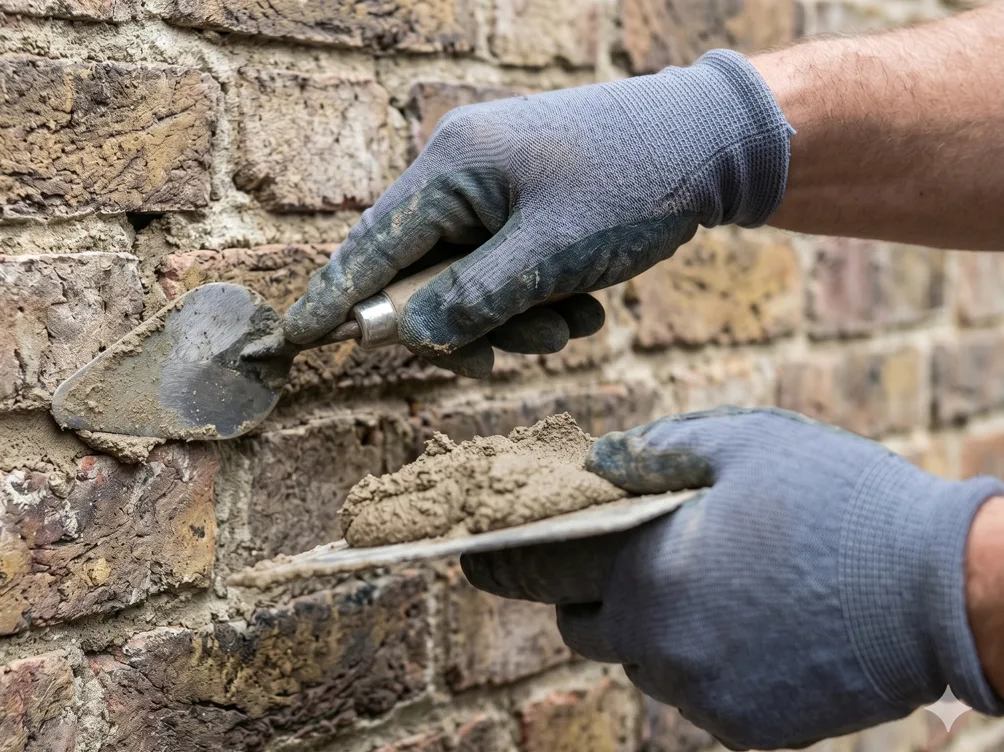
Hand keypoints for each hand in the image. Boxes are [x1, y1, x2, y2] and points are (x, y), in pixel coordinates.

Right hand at [283, 51, 791, 376]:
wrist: (714, 142)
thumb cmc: (635, 181)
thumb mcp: (553, 253)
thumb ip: (475, 301)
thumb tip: (412, 338)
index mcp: (451, 167)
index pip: (368, 246)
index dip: (332, 300)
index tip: (293, 342)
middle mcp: (459, 174)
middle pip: (419, 278)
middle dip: (466, 326)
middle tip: (516, 351)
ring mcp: (492, 191)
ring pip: (466, 286)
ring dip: (512, 320)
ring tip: (573, 322)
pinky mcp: (522, 208)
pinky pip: (502, 275)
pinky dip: (535, 301)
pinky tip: (584, 301)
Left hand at [461, 407, 1003, 749]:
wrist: (942, 591)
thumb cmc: (837, 503)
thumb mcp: (739, 443)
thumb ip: (650, 452)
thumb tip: (594, 463)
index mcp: (640, 574)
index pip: (534, 575)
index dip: (501, 563)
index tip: (472, 558)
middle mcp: (658, 648)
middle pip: (585, 628)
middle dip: (594, 594)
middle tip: (634, 557)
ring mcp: (703, 696)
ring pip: (646, 663)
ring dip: (657, 629)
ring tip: (718, 586)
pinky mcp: (749, 728)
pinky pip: (700, 692)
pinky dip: (709, 661)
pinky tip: (758, 623)